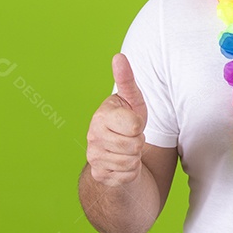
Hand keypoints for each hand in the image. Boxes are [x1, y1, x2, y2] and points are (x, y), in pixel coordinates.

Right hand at [86, 53, 148, 186]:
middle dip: (138, 142)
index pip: (134, 125)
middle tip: (131, 138)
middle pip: (134, 145)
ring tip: (127, 149)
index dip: (139, 125)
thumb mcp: (132, 100)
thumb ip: (126, 80)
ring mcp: (94, 156)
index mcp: (101, 116)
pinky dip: (131, 171)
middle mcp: (93, 136)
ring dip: (135, 157)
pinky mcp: (99, 175)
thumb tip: (118, 56)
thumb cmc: (127, 122)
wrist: (117, 152)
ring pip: (131, 161)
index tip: (132, 123)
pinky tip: (122, 163)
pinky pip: (127, 176)